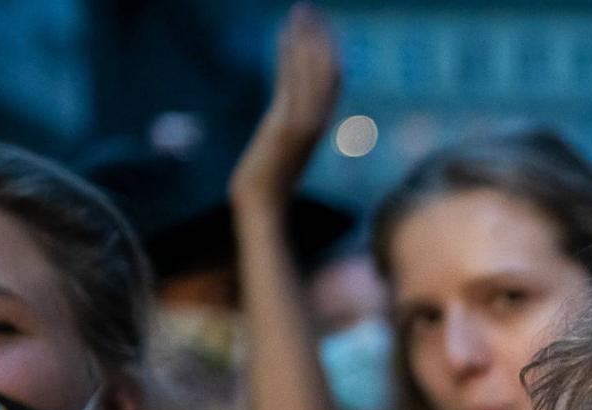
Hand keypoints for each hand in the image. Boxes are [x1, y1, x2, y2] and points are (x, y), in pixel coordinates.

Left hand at [229, 3, 339, 209]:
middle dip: (320, 37)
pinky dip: (292, 55)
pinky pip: (295, 83)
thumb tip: (287, 123)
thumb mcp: (282, 154)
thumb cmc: (267, 188)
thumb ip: (289, 135)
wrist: (261, 207)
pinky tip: (286, 35)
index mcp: (317, 126)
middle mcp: (316, 121)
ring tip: (301, 11)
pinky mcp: (287, 126)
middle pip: (327, 70)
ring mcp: (303, 123)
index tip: (321, 28)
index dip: (328, 53)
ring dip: (307, 38)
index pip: (330, 82)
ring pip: (314, 72)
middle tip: (312, 9)